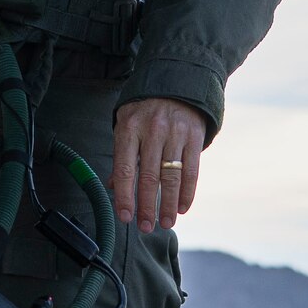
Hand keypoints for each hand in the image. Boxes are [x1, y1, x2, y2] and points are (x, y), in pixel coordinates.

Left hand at [111, 97, 206, 232]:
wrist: (177, 80)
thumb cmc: (145, 109)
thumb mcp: (126, 124)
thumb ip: (122, 154)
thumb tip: (113, 186)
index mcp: (129, 128)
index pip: (124, 169)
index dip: (124, 196)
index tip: (125, 217)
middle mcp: (152, 131)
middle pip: (148, 177)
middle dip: (147, 206)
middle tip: (145, 227)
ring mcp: (175, 133)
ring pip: (172, 177)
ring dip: (169, 204)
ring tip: (166, 223)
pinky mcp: (194, 136)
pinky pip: (192, 170)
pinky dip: (188, 192)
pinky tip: (183, 208)